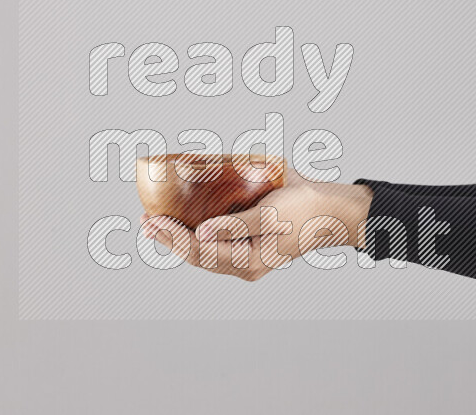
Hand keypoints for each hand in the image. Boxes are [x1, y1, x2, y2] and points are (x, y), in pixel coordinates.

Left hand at [139, 167, 372, 280]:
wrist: (329, 211)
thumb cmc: (302, 211)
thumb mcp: (267, 216)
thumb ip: (234, 225)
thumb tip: (201, 232)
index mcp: (248, 261)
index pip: (199, 251)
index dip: (172, 237)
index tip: (153, 219)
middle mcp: (245, 264)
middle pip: (197, 256)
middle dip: (169, 240)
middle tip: (146, 221)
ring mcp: (248, 257)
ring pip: (205, 253)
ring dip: (180, 239)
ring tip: (159, 224)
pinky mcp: (251, 245)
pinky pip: (217, 246)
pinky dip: (198, 236)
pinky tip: (188, 224)